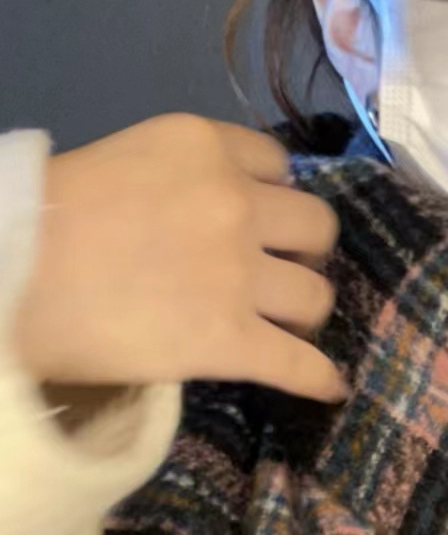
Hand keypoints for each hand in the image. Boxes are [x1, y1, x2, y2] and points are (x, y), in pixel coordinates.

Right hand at [10, 113, 348, 402]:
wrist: (10, 277)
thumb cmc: (41, 219)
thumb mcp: (118, 162)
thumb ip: (174, 178)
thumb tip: (201, 212)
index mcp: (202, 147)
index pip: (275, 163)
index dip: (271, 196)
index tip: (261, 220)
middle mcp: (234, 203)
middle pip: (316, 227)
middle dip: (303, 252)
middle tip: (278, 274)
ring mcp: (239, 274)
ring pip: (317, 296)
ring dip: (305, 313)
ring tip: (287, 328)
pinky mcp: (232, 341)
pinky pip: (301, 366)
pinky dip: (319, 379)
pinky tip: (330, 387)